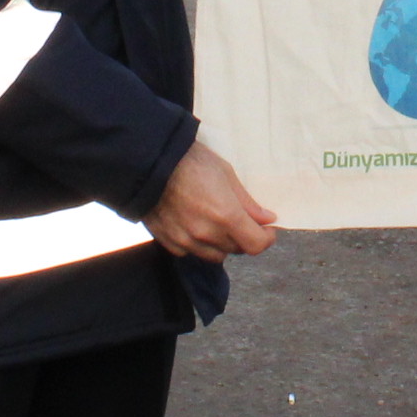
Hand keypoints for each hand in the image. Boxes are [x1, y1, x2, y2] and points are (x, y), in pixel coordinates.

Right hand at [146, 141, 278, 258]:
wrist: (149, 162)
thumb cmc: (190, 161)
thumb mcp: (226, 173)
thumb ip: (247, 203)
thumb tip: (266, 219)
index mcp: (226, 216)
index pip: (256, 244)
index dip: (266, 238)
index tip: (267, 229)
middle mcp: (207, 234)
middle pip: (237, 249)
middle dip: (244, 237)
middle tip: (242, 220)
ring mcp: (186, 241)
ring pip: (215, 255)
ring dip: (223, 244)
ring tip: (218, 223)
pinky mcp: (169, 242)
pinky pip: (193, 252)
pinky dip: (200, 244)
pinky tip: (196, 225)